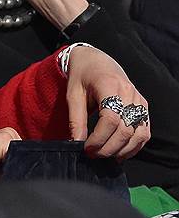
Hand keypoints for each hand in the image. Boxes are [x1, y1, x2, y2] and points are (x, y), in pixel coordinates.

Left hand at [66, 45, 149, 159]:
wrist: (95, 61)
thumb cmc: (82, 76)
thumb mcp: (73, 94)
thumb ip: (75, 119)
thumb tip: (76, 143)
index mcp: (109, 85)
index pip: (110, 118)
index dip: (99, 138)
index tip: (86, 148)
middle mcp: (129, 93)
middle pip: (125, 129)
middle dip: (109, 147)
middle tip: (93, 155)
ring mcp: (139, 100)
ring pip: (138, 134)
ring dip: (122, 150)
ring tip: (104, 155)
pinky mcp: (143, 107)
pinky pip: (144, 132)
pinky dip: (134, 146)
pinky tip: (119, 152)